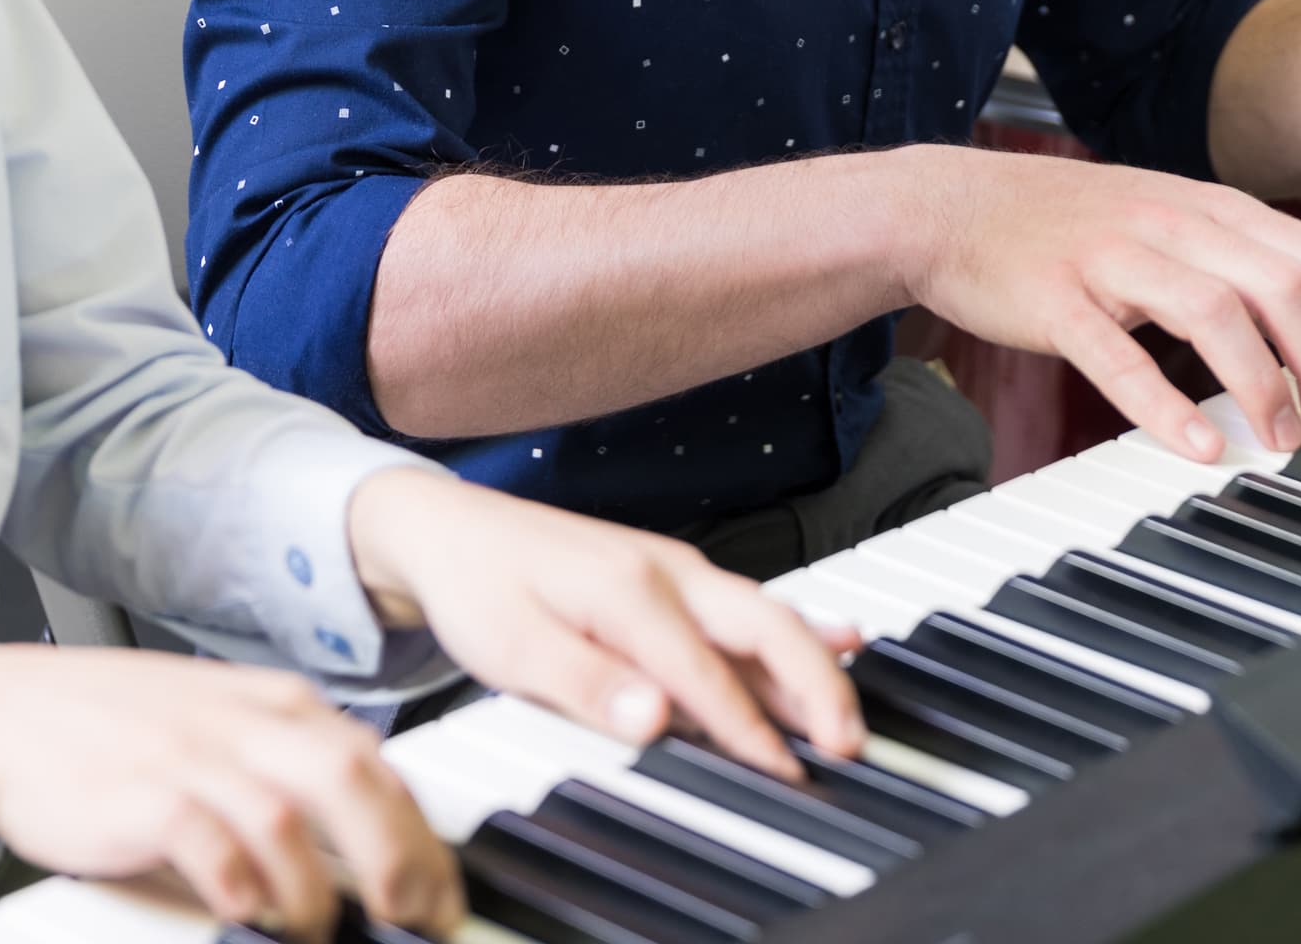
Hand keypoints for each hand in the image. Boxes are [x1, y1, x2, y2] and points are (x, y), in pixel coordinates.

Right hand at [0, 644, 456, 943]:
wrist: (8, 714)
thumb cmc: (121, 730)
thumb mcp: (226, 725)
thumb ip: (294, 765)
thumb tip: (372, 829)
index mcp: (278, 705)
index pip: (376, 765)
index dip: (420, 835)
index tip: (440, 893)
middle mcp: (247, 724)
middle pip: (352, 783)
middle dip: (398, 858)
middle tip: (413, 916)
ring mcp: (195, 756)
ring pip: (289, 821)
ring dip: (317, 889)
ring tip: (320, 927)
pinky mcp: (145, 796)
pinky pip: (211, 843)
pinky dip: (240, 885)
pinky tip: (248, 913)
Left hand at [347, 468, 864, 777]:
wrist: (450, 527)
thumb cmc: (477, 584)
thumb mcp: (510, 645)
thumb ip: (585, 684)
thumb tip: (653, 719)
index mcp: (626, 590)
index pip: (704, 672)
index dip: (747, 727)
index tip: (783, 773)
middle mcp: (666, 571)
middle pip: (764, 626)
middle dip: (814, 686)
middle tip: (846, 743)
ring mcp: (675, 569)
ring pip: (764, 614)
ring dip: (813, 663)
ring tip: (849, 714)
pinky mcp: (674, 577)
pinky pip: (748, 605)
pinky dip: (799, 627)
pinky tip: (840, 637)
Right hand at [890, 144, 1300, 462]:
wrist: (949, 207)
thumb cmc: (1061, 225)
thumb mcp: (1163, 219)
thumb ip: (1230, 262)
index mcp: (1207, 207)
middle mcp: (1170, 223)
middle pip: (1285, 287)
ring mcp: (1112, 258)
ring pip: (1217, 314)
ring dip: (1264, 386)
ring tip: (1280, 440)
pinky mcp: (1057, 300)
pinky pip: (1119, 356)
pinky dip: (1165, 405)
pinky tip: (1194, 445)